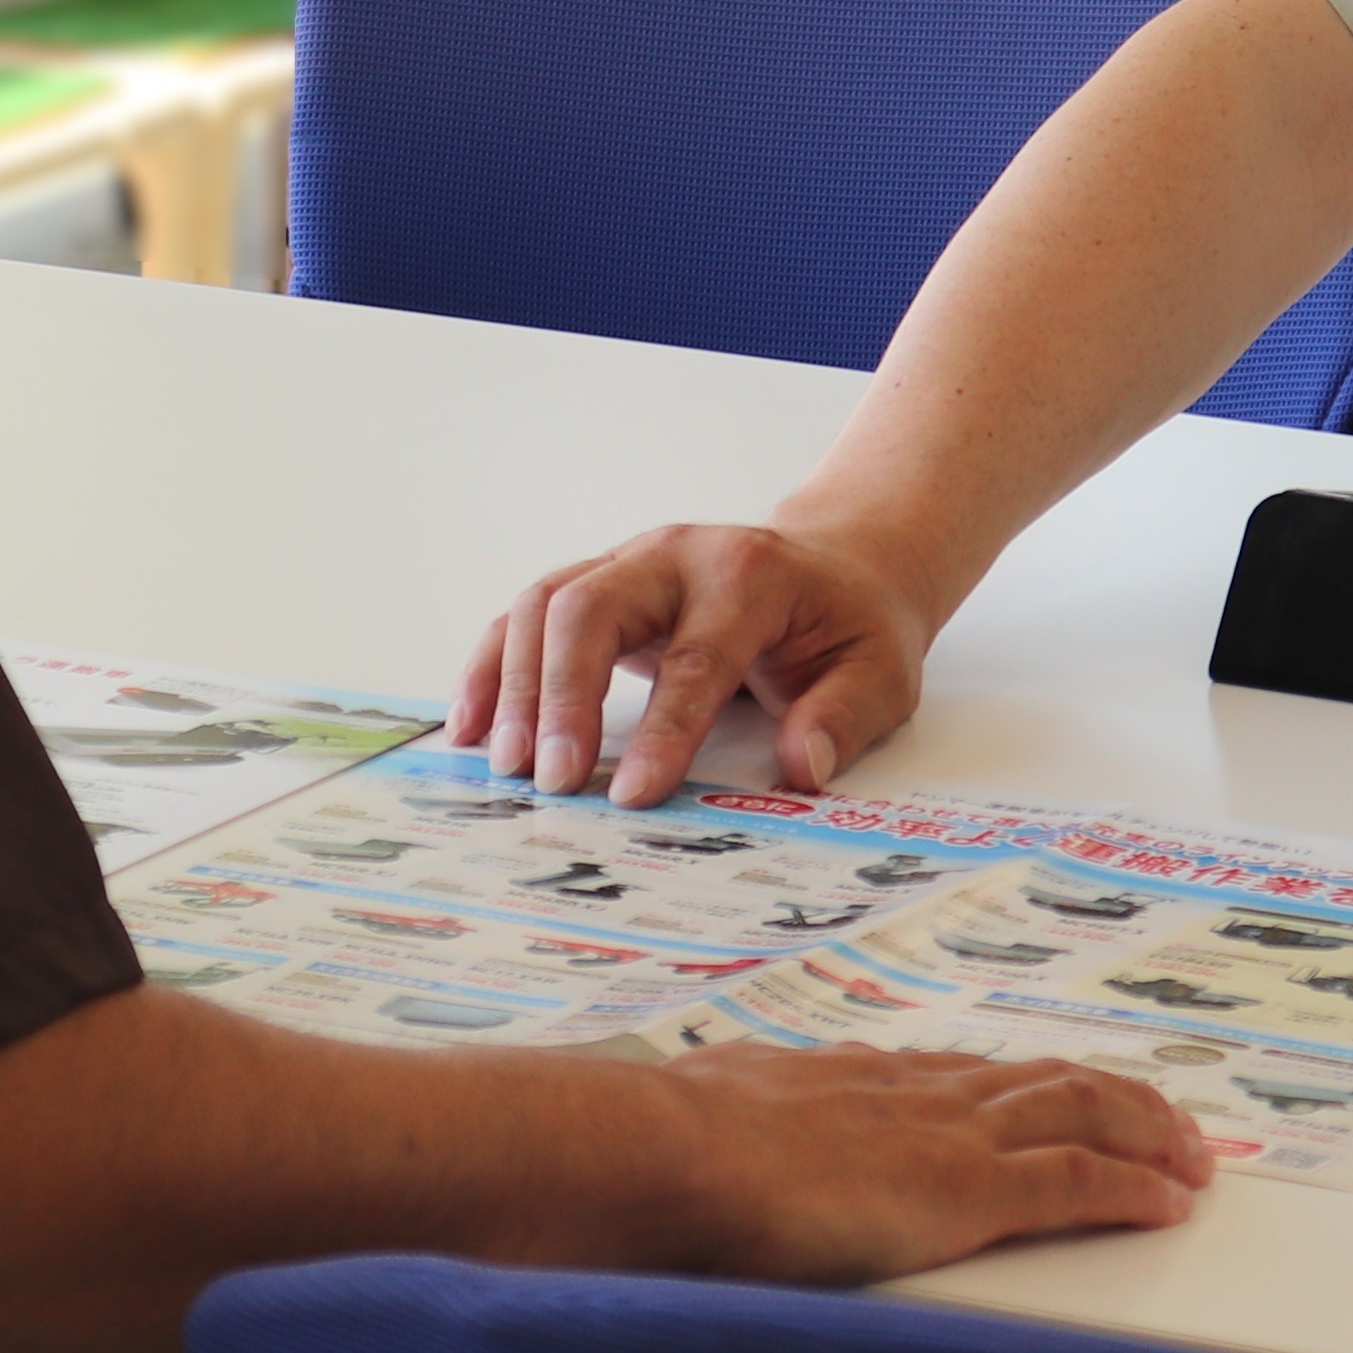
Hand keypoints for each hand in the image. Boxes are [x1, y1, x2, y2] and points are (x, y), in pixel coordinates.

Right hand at [455, 521, 937, 808]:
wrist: (838, 566)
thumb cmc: (852, 625)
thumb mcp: (881, 673)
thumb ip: (842, 718)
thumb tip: (800, 768)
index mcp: (750, 574)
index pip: (695, 654)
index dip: (663, 728)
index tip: (633, 796)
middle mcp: (675, 556)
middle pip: (591, 607)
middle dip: (563, 695)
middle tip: (552, 780)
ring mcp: (627, 562)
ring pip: (545, 604)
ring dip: (517, 685)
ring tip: (506, 766)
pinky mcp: (597, 583)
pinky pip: (526, 616)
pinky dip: (492, 667)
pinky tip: (471, 726)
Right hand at [649, 1044, 1207, 1274]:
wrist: (675, 1153)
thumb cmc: (670, 1144)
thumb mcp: (706, 1109)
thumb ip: (727, 1114)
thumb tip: (699, 1114)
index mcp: (855, 1079)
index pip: (966, 1075)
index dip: (1024, 1085)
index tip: (1056, 1092)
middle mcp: (917, 1094)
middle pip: (1041, 1082)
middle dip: (1110, 1097)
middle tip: (1164, 1117)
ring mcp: (949, 1136)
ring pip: (1079, 1114)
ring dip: (1145, 1131)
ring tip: (1192, 1154)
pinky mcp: (968, 1192)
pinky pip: (1077, 1182)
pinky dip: (1134, 1187)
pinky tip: (1171, 1200)